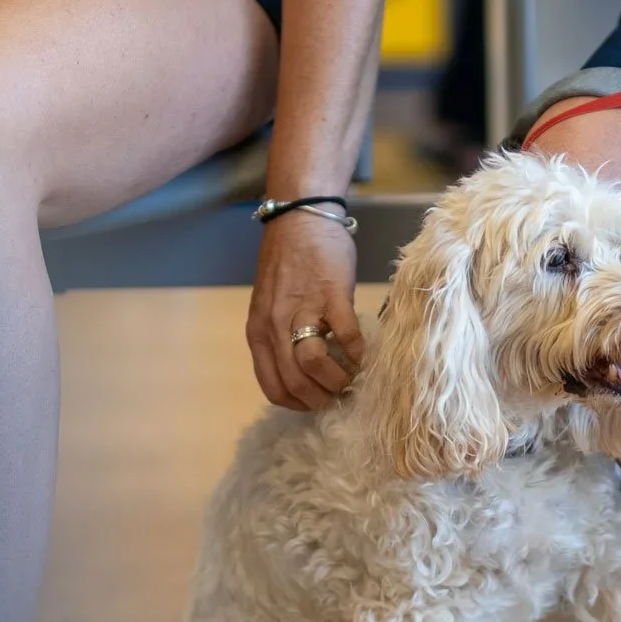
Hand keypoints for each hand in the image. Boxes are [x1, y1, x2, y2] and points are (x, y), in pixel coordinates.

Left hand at [246, 210, 365, 409]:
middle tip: (337, 397)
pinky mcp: (331, 296)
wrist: (301, 218)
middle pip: (293, 382)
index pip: (272, 387)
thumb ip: (279, 336)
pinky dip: (356, 353)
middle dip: (319, 399)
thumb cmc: (288, 261)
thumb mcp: (271, 305)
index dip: (296, 403)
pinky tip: (362, 355)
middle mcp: (274, 325)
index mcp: (258, 331)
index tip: (315, 402)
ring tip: (350, 380)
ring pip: (313, 364)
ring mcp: (302, 310)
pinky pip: (345, 337)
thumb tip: (302, 370)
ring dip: (336, 381)